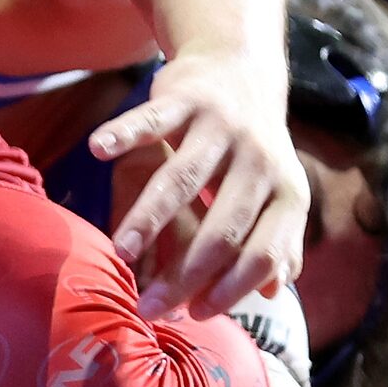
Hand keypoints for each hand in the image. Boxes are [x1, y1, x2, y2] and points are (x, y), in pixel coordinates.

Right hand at [88, 47, 306, 320]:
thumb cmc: (253, 151)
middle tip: (148, 306)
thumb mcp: (277, 195)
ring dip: (149, 219)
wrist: (242, 71)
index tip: (195, 314)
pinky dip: (124, 133)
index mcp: (288, 194)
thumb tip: (274, 293)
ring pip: (182, 181)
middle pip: (223, 229)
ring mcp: (223, 127)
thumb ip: (277, 243)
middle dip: (184, 274)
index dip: (231, 289)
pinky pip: (151, 120)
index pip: (264, 254)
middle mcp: (261, 161)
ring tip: (122, 252)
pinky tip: (99, 149)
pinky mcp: (188, 99)